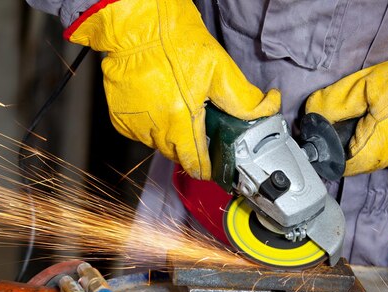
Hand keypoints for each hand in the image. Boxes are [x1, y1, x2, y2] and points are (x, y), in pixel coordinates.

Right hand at [67, 0, 280, 179]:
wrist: (138, 26)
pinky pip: (141, 134)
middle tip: (197, 126)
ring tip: (176, 108)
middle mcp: (156, 129)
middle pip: (178, 155)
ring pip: (159, 145)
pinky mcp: (120, 120)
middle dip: (190, 147)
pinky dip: (151, 126)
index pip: (195, 163)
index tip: (211, 167)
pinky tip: (158, 105)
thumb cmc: (176, 43)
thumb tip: (268, 107)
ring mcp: (136, 126)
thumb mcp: (220, 69)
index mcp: (181, 120)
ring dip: (170, 135)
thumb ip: (244, 99)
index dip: (206, 168)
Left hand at [306, 35, 387, 175]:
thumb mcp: (367, 83)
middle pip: (363, 162)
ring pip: (382, 159)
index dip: (335, 154)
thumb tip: (311, 117)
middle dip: (358, 144)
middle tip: (367, 120)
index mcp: (380, 143)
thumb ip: (335, 103)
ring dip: (378, 144)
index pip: (345, 166)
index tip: (332, 141)